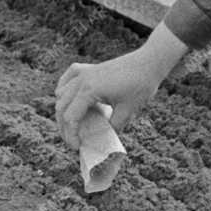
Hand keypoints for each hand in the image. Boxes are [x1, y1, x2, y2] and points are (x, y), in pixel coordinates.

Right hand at [55, 22, 188, 148]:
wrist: (149, 63)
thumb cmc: (140, 85)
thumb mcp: (127, 111)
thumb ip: (113, 127)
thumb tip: (102, 139)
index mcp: (89, 90)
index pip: (70, 117)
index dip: (71, 135)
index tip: (77, 147)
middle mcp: (82, 79)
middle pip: (61, 107)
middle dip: (64, 127)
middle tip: (73, 140)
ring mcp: (84, 71)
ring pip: (62, 93)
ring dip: (63, 110)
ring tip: (72, 125)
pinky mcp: (89, 68)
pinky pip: (68, 78)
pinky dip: (64, 90)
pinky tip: (69, 99)